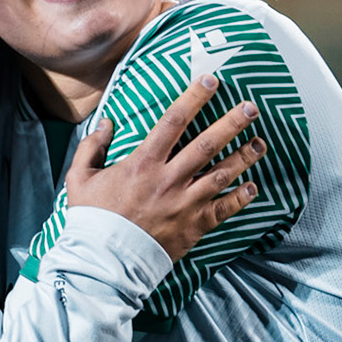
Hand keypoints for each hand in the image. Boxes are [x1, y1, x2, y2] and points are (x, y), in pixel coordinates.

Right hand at [65, 73, 262, 261]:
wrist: (105, 261)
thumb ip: (92, 147)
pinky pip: (223, 210)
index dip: (194, 97)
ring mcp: (184, 204)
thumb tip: (105, 123)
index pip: (173, 121)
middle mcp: (168, 179)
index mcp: (143, 163)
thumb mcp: (80, 178)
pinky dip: (240, 198)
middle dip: (232, 123)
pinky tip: (253, 187)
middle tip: (252, 107)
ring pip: (221, 174)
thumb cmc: (92, 219)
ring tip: (261, 143)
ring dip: (244, 157)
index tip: (211, 81)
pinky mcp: (193, 227)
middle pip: (207, 144)